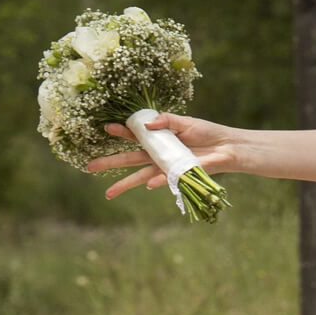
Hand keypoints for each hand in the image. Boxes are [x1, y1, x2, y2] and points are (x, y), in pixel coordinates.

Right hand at [84, 113, 238, 198]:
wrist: (226, 147)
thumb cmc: (206, 133)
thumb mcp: (186, 122)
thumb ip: (167, 120)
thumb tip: (147, 124)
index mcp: (157, 139)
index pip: (133, 136)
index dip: (120, 132)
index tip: (106, 128)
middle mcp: (157, 155)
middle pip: (127, 160)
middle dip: (108, 163)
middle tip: (89, 167)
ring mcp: (164, 167)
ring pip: (138, 177)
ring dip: (123, 185)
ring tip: (107, 194)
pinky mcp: (177, 175)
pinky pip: (163, 180)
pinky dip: (157, 182)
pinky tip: (149, 185)